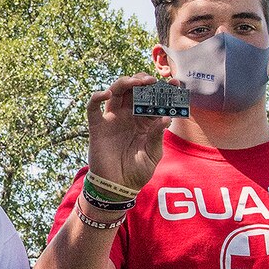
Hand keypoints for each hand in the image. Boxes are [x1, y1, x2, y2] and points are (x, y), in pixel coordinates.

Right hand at [87, 75, 169, 190]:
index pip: (154, 99)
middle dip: (143, 81)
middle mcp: (128, 115)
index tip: (175, 83)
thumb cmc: (137, 172)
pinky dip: (97, 97)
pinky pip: (93, 107)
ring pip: (116, 91)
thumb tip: (166, 116)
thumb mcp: (152, 154)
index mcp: (144, 120)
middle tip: (152, 81)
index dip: (164, 89)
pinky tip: (106, 94)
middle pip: (134, 89)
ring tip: (136, 82)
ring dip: (125, 82)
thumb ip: (158, 135)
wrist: (118, 187)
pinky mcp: (98, 126)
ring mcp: (112, 119)